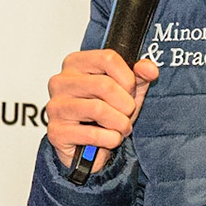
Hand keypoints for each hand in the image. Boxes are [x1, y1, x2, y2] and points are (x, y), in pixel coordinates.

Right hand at [45, 50, 159, 172]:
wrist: (89, 146)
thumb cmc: (105, 113)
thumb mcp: (127, 90)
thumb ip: (140, 75)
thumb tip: (149, 69)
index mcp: (75, 63)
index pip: (108, 59)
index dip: (128, 78)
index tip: (130, 90)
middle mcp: (61, 82)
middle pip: (105, 85)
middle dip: (126, 104)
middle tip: (128, 113)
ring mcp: (56, 106)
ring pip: (98, 109)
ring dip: (120, 123)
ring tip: (121, 128)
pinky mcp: (56, 132)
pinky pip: (92, 134)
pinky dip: (110, 139)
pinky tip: (109, 139)